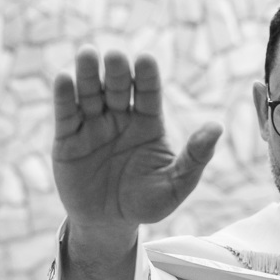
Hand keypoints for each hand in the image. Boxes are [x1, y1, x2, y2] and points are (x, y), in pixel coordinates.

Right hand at [53, 46, 221, 241]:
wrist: (108, 225)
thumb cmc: (145, 204)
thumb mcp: (175, 186)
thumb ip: (194, 158)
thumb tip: (216, 128)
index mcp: (147, 122)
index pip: (148, 92)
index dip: (146, 76)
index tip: (145, 60)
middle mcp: (119, 117)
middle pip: (118, 87)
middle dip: (116, 71)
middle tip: (115, 57)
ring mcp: (92, 125)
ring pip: (90, 93)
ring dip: (88, 74)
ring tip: (87, 54)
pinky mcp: (67, 138)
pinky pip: (66, 114)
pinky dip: (64, 95)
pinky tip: (64, 79)